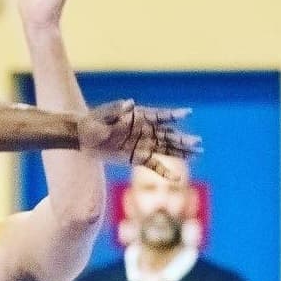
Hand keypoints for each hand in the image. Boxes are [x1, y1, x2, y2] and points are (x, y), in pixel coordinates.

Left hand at [76, 100, 199, 176]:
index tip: (187, 113)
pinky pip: (153, 165)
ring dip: (180, 151)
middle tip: (198, 143)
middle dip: (182, 139)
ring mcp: (141, 144)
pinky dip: (164, 171)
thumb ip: (117, 109)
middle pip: (167, 135)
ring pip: (165, 148)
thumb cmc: (92, 122)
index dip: (173, 114)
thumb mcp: (103, 115)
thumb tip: (130, 103)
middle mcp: (144, 130)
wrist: (82, 137)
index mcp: (138, 116)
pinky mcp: (136, 157)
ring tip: (198, 152)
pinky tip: (176, 177)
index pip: (159, 115)